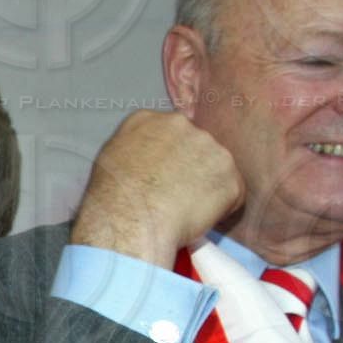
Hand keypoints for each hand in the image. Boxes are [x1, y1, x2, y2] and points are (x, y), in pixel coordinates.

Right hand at [70, 109, 242, 265]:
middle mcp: (183, 125)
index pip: (168, 132)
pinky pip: (232, 194)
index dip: (168, 156)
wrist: (131, 222)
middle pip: (195, 145)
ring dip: (207, 186)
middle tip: (175, 194)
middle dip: (191, 167)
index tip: (162, 175)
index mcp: (149, 120)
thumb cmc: (111, 198)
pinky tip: (198, 219)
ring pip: (216, 168)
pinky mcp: (230, 177)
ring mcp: (211, 148)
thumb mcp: (110, 158)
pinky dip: (221, 208)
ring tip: (186, 210)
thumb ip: (134, 148)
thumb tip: (146, 157)